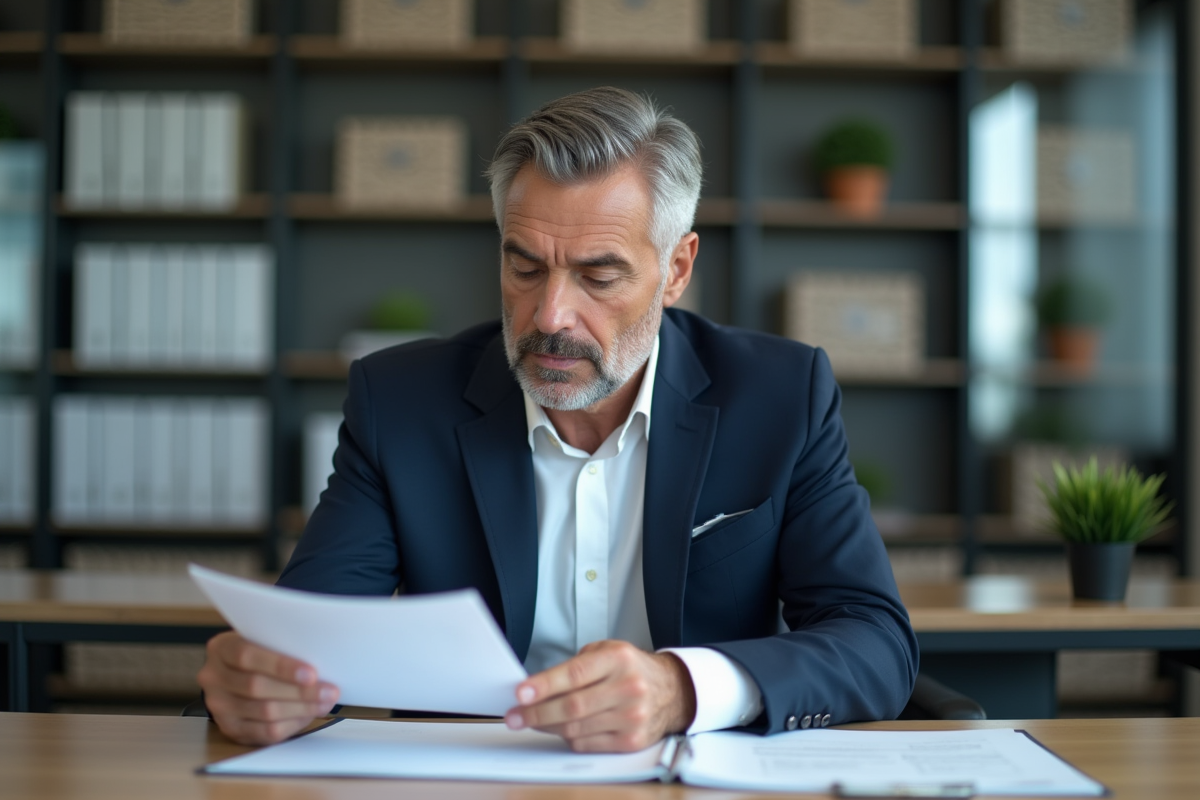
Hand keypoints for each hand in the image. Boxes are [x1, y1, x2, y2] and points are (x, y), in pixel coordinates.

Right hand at [197, 631, 339, 744]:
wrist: (237, 674)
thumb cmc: (260, 654)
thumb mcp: (265, 640)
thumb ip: (282, 647)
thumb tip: (322, 662)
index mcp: (221, 648)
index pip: (247, 655)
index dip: (280, 666)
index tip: (311, 673)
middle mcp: (213, 677)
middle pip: (257, 686)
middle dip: (299, 691)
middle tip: (329, 691)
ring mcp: (218, 705)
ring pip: (263, 711)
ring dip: (300, 708)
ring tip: (324, 702)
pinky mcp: (229, 728)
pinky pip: (263, 732)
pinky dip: (291, 724)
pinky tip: (308, 715)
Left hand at [504, 640, 695, 752]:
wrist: (673, 691)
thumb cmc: (632, 669)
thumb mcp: (607, 652)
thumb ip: (575, 666)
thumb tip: (537, 687)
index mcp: (619, 659)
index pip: (574, 674)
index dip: (544, 685)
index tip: (521, 692)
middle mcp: (628, 687)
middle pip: (572, 706)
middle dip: (536, 712)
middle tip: (515, 715)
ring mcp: (632, 717)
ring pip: (576, 728)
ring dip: (547, 726)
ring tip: (532, 720)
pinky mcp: (631, 741)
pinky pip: (587, 744)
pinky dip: (568, 738)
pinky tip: (560, 729)